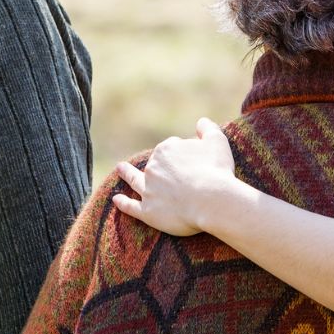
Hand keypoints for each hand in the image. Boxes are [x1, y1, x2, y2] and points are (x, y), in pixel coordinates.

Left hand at [113, 118, 240, 236]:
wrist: (212, 200)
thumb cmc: (216, 170)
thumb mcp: (217, 141)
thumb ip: (208, 128)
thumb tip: (201, 121)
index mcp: (166, 149)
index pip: (172, 149)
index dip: (184, 156)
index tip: (194, 164)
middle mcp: (153, 168)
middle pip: (156, 164)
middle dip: (162, 167)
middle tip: (173, 175)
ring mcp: (148, 190)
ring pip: (135, 180)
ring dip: (127, 173)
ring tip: (120, 168)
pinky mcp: (148, 211)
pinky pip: (131, 206)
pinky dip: (123, 203)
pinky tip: (116, 200)